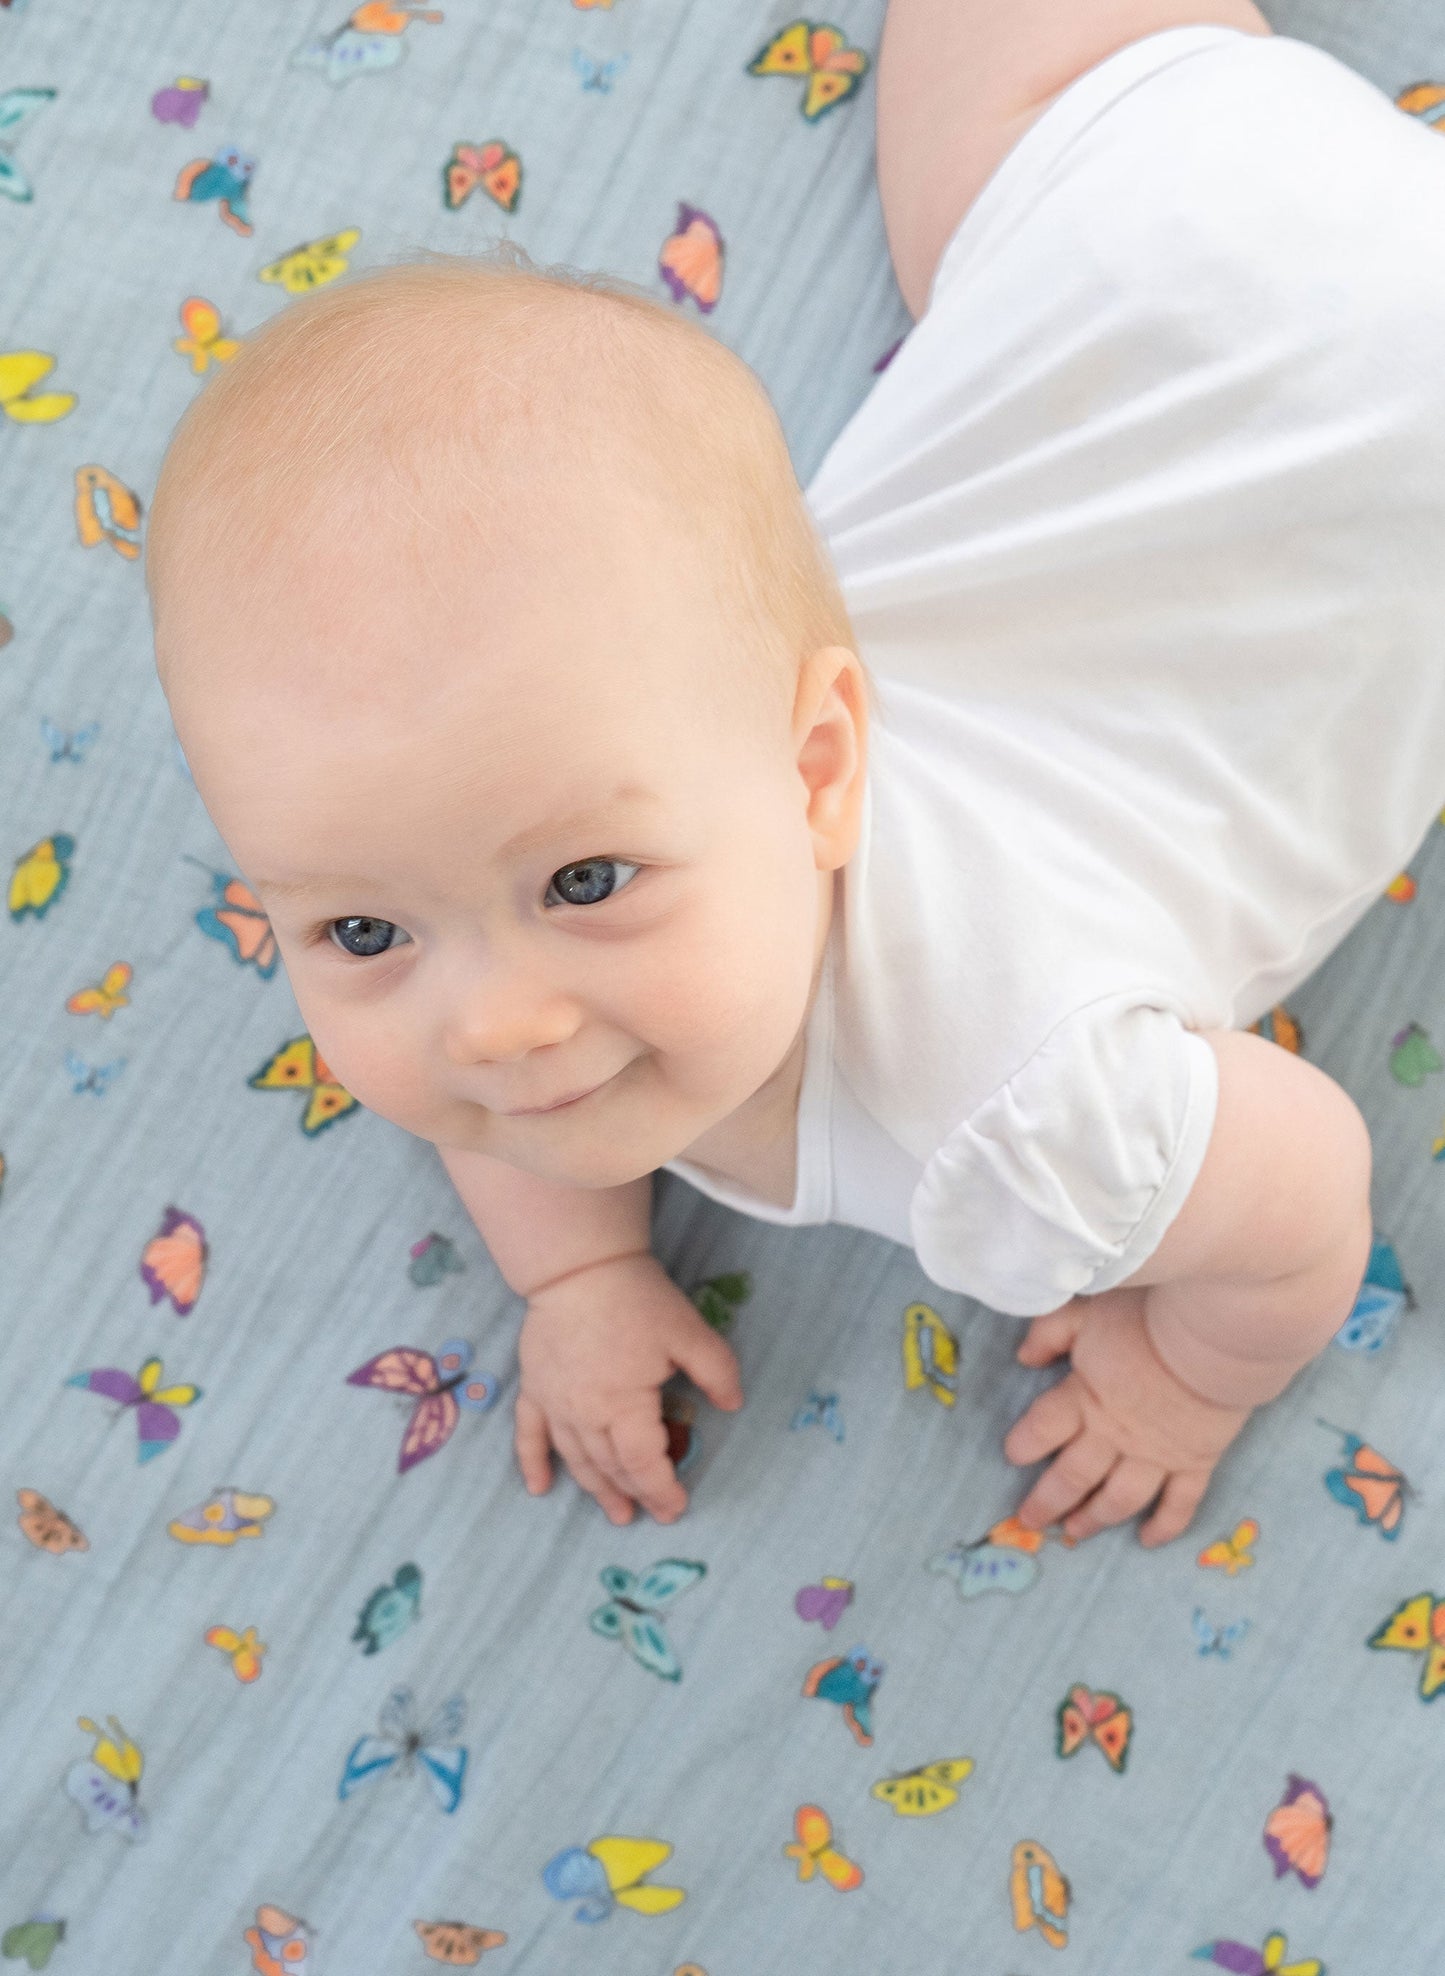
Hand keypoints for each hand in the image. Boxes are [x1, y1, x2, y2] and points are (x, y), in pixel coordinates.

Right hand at [513, 1250, 743, 1525]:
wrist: (578, 1266)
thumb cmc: (636, 1299)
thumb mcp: (689, 1332)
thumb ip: (717, 1371)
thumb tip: (733, 1405)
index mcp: (623, 1407)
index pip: (644, 1464)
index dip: (662, 1489)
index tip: (678, 1507)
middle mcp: (584, 1415)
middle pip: (611, 1466)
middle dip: (636, 1493)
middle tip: (654, 1513)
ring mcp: (554, 1404)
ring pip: (577, 1459)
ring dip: (597, 1489)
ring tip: (617, 1512)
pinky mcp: (535, 1388)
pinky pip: (529, 1435)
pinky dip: (533, 1464)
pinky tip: (539, 1488)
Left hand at [1002, 1286, 1251, 1545]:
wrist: (1216, 1334)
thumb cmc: (1149, 1312)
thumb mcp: (1087, 1310)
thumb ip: (1051, 1332)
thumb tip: (1023, 1357)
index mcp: (1084, 1397)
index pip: (1042, 1430)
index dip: (1024, 1445)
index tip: (1013, 1456)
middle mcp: (1114, 1435)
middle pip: (1073, 1476)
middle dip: (1048, 1501)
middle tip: (1030, 1521)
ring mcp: (1156, 1455)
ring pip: (1119, 1499)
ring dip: (1095, 1519)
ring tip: (1075, 1534)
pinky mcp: (1196, 1462)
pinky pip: (1179, 1505)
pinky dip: (1164, 1526)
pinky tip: (1148, 1541)